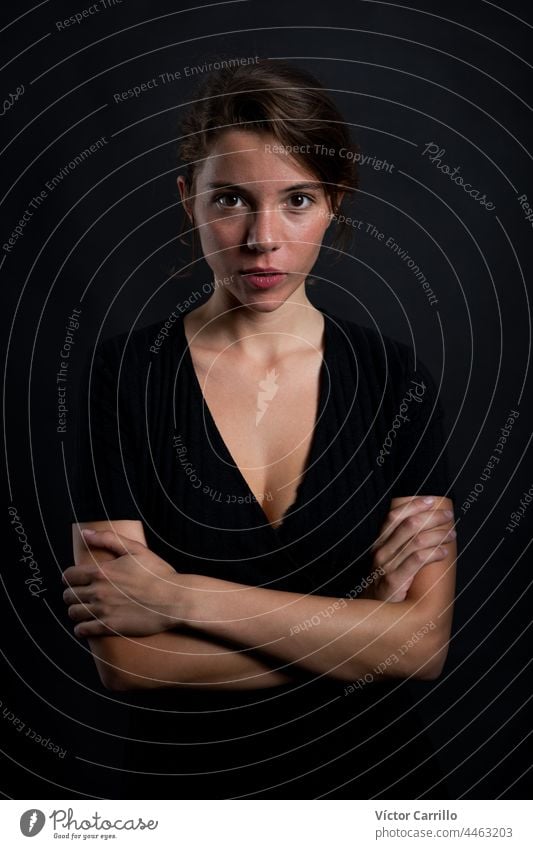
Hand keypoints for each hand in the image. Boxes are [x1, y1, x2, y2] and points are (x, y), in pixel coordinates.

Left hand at [62, 529, 184, 636]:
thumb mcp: (135, 549)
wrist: (174, 600)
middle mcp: (98, 592)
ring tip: (83, 609)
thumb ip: (108, 539)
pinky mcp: (109, 627)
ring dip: (75, 610)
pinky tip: (87, 625)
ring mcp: (102, 611)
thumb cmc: (157, 574)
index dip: (70, 577)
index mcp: (101, 572)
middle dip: (71, 594)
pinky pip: (83, 630)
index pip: (68, 576)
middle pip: (68, 595)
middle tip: (80, 595)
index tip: (75, 580)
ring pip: (73, 613)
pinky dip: (81, 628)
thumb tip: (86, 533)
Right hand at [365, 497, 455, 602]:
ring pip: (415, 540)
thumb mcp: (388, 563)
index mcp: (379, 544)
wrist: (371, 616)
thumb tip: (429, 531)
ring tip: (452, 533)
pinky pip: (416, 561)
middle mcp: (381, 552)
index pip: (394, 516)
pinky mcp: (393, 582)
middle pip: (408, 524)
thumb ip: (401, 548)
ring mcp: (386, 567)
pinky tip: (444, 551)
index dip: (414, 505)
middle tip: (449, 515)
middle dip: (432, 517)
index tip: (432, 500)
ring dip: (438, 533)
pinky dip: (433, 552)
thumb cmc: (386, 587)